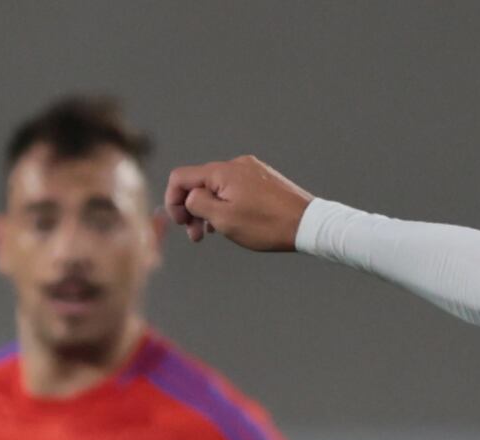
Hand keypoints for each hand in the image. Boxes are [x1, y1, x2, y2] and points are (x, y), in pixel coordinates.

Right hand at [163, 156, 314, 251]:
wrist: (306, 224)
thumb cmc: (266, 225)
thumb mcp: (223, 219)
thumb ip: (197, 204)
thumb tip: (189, 197)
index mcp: (222, 172)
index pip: (181, 177)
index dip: (172, 200)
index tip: (180, 223)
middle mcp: (236, 164)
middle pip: (199, 182)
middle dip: (191, 208)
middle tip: (195, 236)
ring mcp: (251, 169)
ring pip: (217, 187)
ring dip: (209, 209)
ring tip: (212, 232)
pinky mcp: (263, 178)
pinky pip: (234, 188)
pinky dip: (225, 204)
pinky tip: (231, 222)